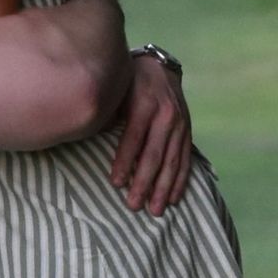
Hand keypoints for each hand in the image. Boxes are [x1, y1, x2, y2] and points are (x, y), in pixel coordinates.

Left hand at [109, 50, 192, 214]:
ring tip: (154, 211)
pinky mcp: (187, 131)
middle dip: (144, 183)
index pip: (133, 138)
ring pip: (172, 161)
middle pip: (154, 155)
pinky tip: (174, 199)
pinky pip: (185, 160)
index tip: (115, 183)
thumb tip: (89, 139)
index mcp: (144, 104)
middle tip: (134, 206)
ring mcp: (180, 124)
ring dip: (163, 189)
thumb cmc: (128, 82)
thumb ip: (108, 115)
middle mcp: (166, 115)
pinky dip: (179, 181)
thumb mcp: (116, 92)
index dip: (124, 161)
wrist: (159, 66)